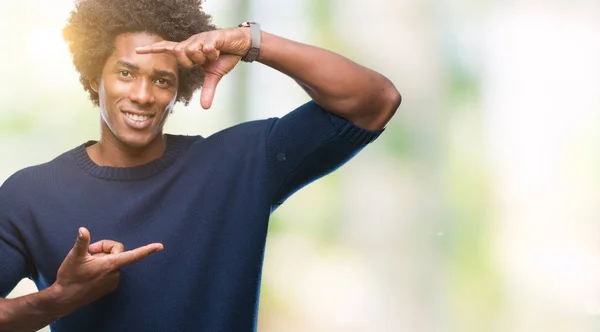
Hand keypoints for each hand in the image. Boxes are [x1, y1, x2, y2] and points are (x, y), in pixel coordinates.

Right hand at [52, 227, 162, 311]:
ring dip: (103, 259)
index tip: (160, 246)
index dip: (147, 250)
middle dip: (105, 248)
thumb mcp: (74, 257)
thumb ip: (82, 242)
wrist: (64, 298)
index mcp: (111, 264)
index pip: (133, 255)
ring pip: (114, 261)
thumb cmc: (70, 277)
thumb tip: (83, 230)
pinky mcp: (110, 287)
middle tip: (90, 251)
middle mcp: (115, 273)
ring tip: (89, 264)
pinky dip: (104, 267)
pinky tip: (91, 272)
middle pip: (117, 252)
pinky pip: (112, 271)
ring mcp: (113, 281)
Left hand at [135, 28, 251, 108]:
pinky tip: (218, 49)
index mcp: (188, 50)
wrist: (239, 45)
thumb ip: (207, 90)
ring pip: (192, 51)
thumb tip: (205, 107)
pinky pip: (205, 47)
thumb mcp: (214, 76)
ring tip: (213, 54)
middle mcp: (190, 42)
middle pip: (179, 54)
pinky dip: (213, 52)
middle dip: (191, 62)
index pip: (166, 48)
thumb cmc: (224, 56)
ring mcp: (199, 38)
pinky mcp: (210, 36)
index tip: (137, 50)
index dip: (152, 49)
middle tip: (204, 61)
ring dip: (204, 57)